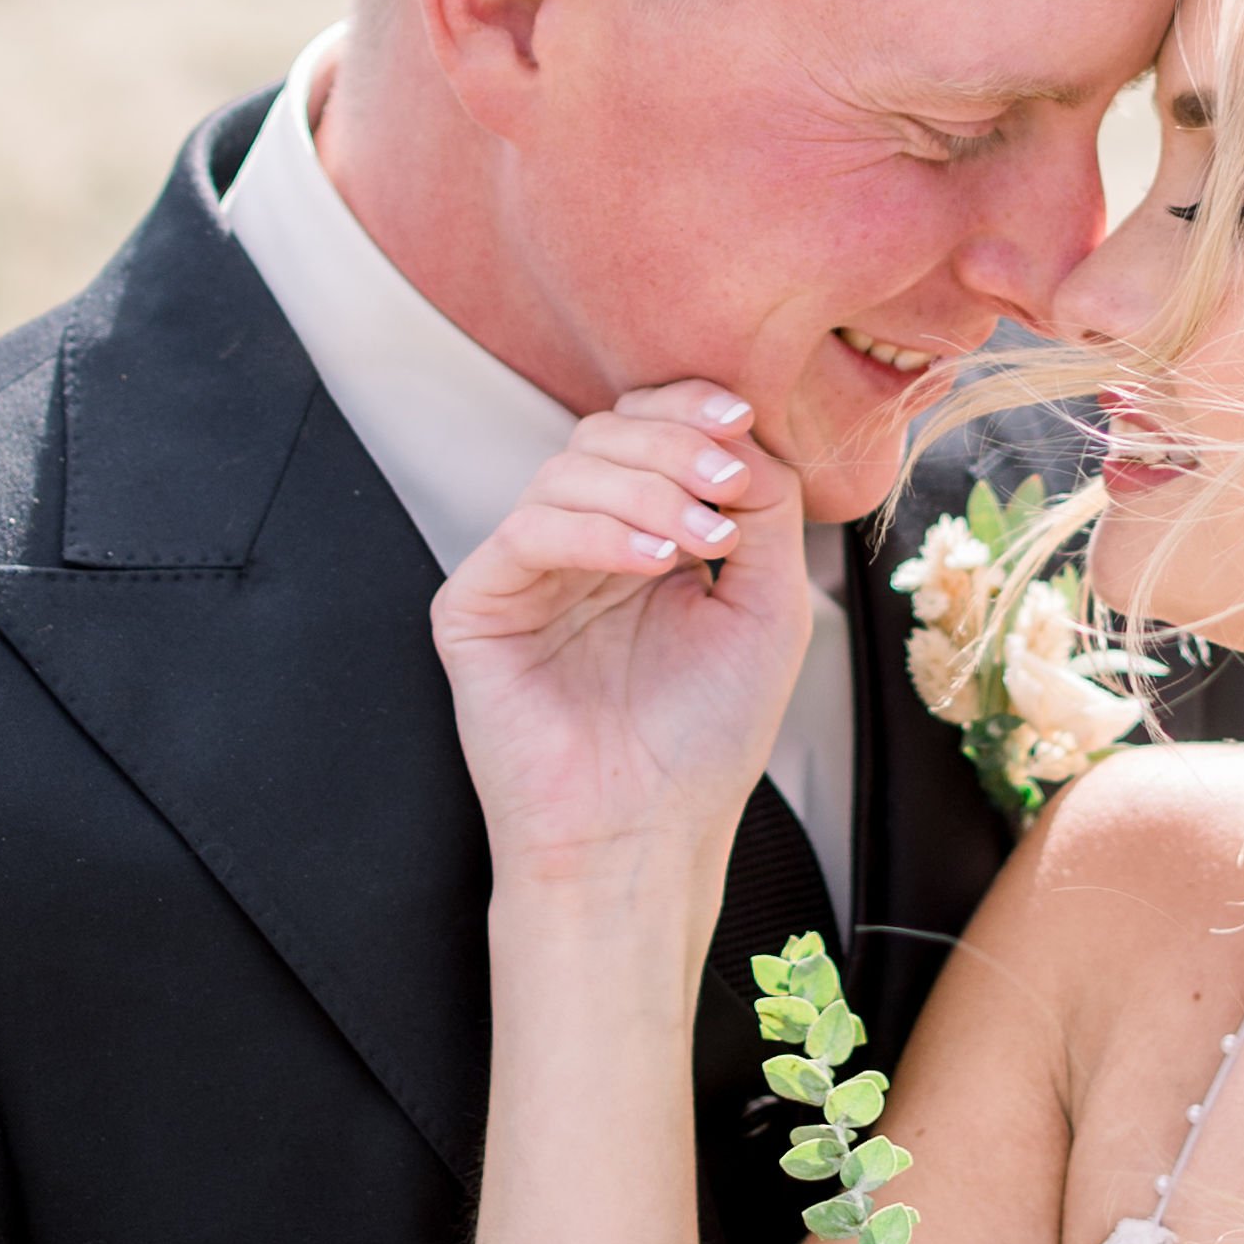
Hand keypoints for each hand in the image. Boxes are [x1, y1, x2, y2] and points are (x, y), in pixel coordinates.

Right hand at [431, 383, 813, 892]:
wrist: (644, 837)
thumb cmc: (704, 738)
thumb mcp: (767, 608)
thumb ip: (767, 513)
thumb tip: (748, 434)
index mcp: (641, 537)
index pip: (648, 430)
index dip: (688, 406)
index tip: (743, 416)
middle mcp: (579, 545)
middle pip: (605, 434)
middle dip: (676, 443)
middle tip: (729, 484)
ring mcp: (524, 572)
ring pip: (568, 470)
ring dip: (648, 487)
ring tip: (706, 539)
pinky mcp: (476, 607)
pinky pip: (527, 531)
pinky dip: (600, 531)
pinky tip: (656, 563)